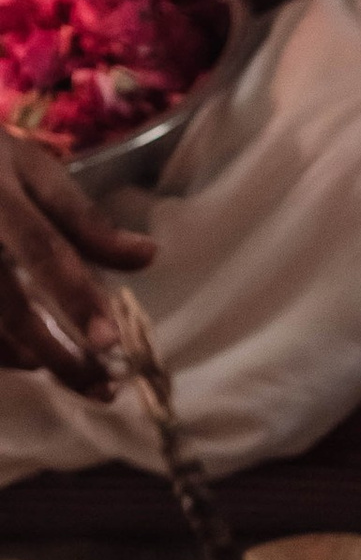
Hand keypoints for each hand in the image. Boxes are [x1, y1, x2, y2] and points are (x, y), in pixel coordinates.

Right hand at [0, 134, 152, 397]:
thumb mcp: (35, 172)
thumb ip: (85, 221)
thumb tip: (148, 255)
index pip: (40, 247)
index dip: (75, 295)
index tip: (110, 341)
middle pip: (8, 307)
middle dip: (57, 354)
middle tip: (103, 387)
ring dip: (32, 359)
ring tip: (81, 379)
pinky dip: (3, 354)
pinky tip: (31, 360)